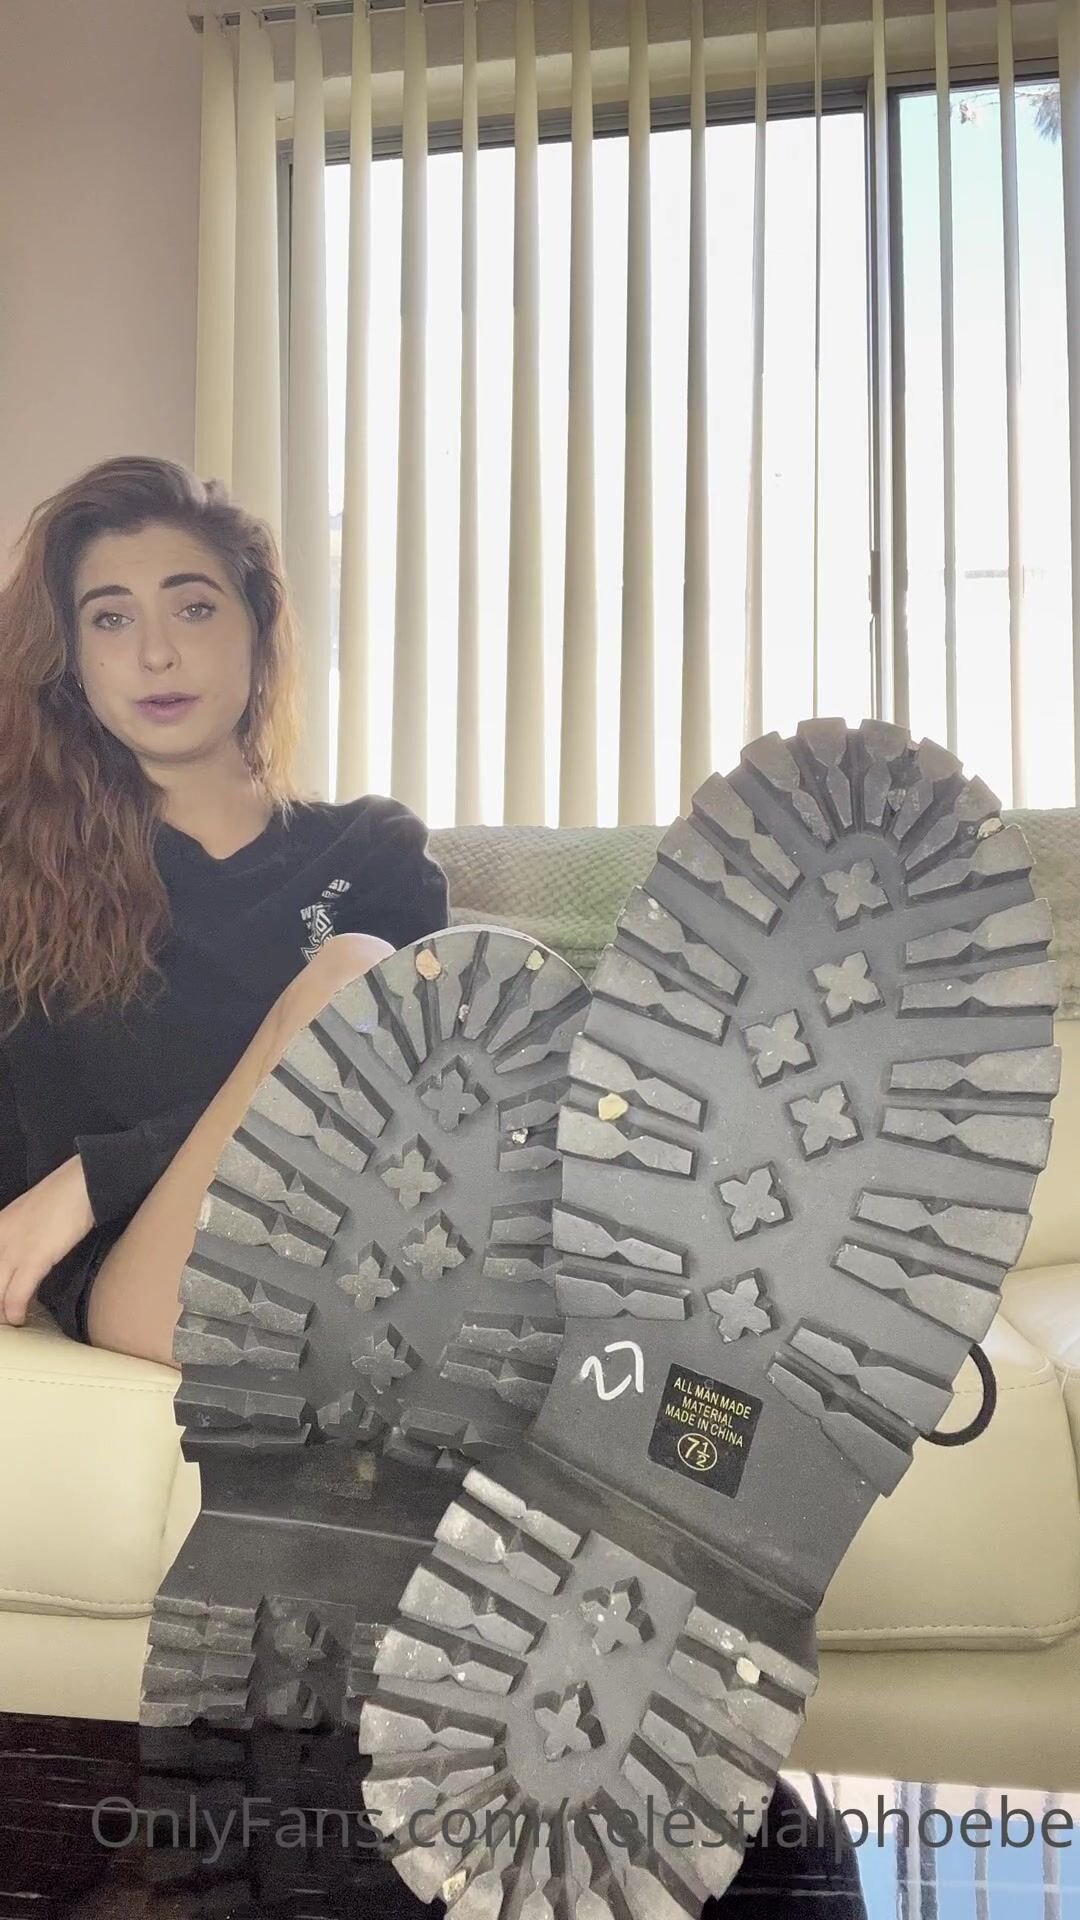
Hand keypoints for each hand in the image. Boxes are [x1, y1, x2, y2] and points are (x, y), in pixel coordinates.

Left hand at [0, 1155, 94, 1326]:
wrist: (82, 1184)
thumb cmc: (61, 1198)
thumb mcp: (28, 1216)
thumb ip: (17, 1236)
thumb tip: (18, 1260)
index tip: (1, 1300)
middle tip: (2, 1317)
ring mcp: (13, 1248)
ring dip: (1, 1312)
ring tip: (9, 1322)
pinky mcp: (34, 1258)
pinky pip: (16, 1294)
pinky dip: (15, 1311)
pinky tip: (19, 1318)